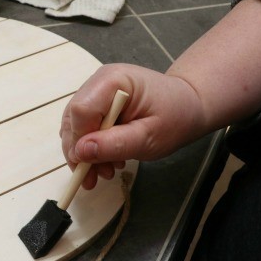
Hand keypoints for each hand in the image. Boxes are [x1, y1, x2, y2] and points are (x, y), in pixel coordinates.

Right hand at [60, 63, 205, 188]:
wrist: (187, 105)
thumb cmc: (175, 117)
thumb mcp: (149, 137)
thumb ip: (115, 144)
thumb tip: (80, 152)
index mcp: (113, 81)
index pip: (81, 110)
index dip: (79, 140)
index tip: (88, 167)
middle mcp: (98, 81)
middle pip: (73, 118)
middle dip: (79, 151)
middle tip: (92, 179)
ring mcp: (95, 90)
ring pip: (74, 124)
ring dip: (84, 152)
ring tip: (105, 171)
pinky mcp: (96, 102)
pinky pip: (83, 126)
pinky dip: (90, 146)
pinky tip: (106, 160)